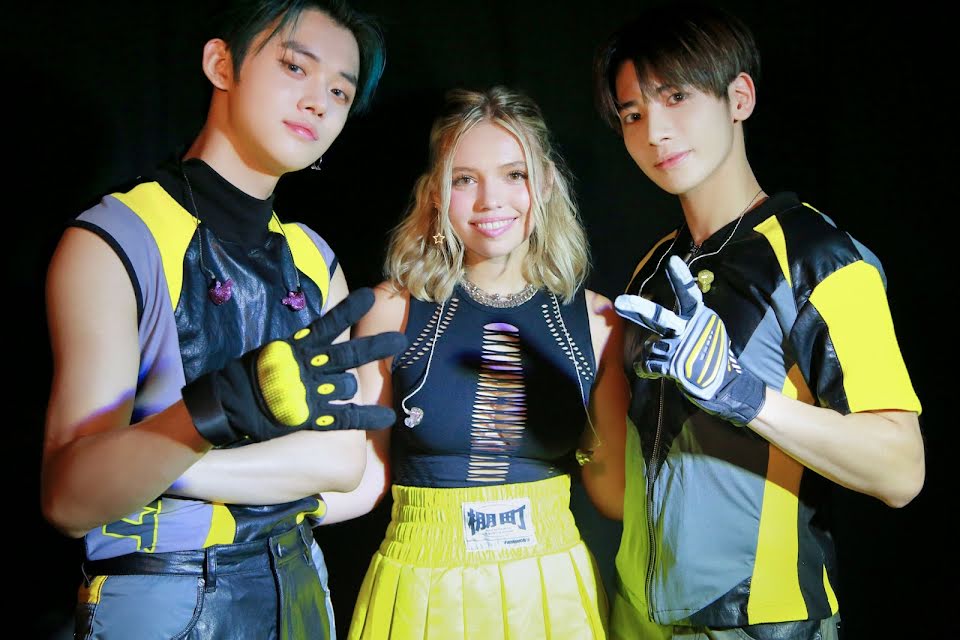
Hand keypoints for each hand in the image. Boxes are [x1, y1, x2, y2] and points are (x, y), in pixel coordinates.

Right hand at [183, 287, 406, 445]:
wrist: (226, 405)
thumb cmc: (249, 375)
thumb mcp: (273, 349)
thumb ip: (298, 342)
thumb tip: (318, 329)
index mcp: (296, 346)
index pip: (327, 324)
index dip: (349, 310)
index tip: (370, 296)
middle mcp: (306, 366)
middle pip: (349, 353)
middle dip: (376, 346)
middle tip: (401, 339)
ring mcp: (308, 390)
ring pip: (347, 384)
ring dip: (351, 385)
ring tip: (348, 387)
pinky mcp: (308, 414)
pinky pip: (343, 417)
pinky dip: (366, 417)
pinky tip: (387, 417)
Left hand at [614, 256, 764, 425]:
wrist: (725, 385)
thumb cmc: (708, 354)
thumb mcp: (700, 332)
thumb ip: (678, 324)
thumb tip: (649, 320)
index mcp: (700, 317)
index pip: (689, 294)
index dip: (681, 278)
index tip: (672, 262)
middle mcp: (692, 329)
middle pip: (660, 317)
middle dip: (639, 309)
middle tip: (620, 302)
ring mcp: (683, 348)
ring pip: (651, 345)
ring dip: (654, 354)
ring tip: (669, 360)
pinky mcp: (676, 366)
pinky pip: (649, 363)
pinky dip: (647, 368)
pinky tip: (656, 370)